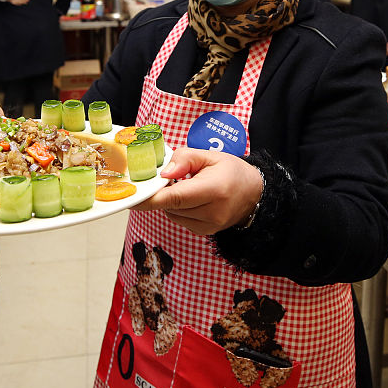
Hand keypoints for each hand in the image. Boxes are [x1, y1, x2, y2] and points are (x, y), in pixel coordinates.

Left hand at [133, 148, 262, 235]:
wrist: (254, 193)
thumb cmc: (231, 171)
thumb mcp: (210, 155)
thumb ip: (184, 159)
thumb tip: (163, 173)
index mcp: (214, 190)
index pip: (175, 198)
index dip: (151, 199)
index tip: (133, 197)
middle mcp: (213, 212)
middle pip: (171, 206)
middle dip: (162, 193)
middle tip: (169, 177)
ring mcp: (210, 226)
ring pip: (173, 214)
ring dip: (170, 201)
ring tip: (185, 186)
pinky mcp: (205, 232)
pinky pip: (180, 220)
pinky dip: (178, 209)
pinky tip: (190, 198)